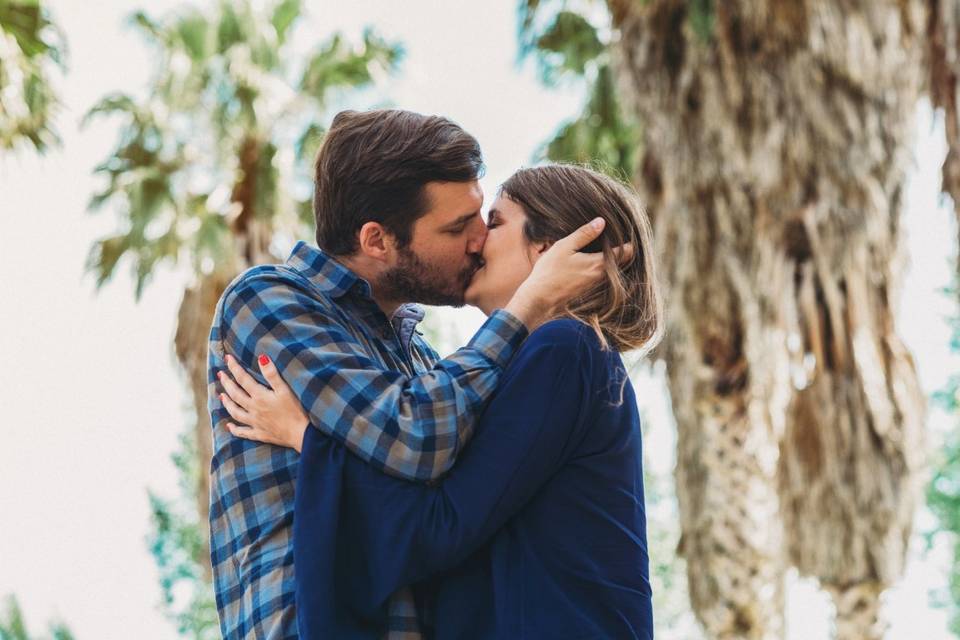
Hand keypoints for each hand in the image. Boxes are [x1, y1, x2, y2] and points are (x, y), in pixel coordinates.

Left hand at [217, 353, 308, 452]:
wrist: (301, 434)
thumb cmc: (296, 411)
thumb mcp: (285, 389)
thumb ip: (272, 374)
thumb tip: (261, 358)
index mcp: (260, 396)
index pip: (243, 379)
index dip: (234, 367)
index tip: (227, 357)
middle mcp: (253, 409)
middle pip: (235, 394)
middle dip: (227, 383)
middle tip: (220, 374)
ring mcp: (255, 422)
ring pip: (235, 412)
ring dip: (227, 403)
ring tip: (221, 396)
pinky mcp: (259, 434)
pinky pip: (243, 432)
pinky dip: (234, 429)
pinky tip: (229, 426)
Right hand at [505, 218, 632, 329]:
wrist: (538, 300)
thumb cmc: (549, 273)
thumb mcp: (564, 247)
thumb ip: (584, 234)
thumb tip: (602, 222)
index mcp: (599, 264)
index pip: (626, 252)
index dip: (629, 241)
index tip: (626, 231)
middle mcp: (601, 277)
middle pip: (623, 261)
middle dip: (623, 249)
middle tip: (619, 236)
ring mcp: (596, 286)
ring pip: (613, 270)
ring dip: (612, 259)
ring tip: (606, 245)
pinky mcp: (588, 291)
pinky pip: (603, 277)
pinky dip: (603, 267)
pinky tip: (592, 259)